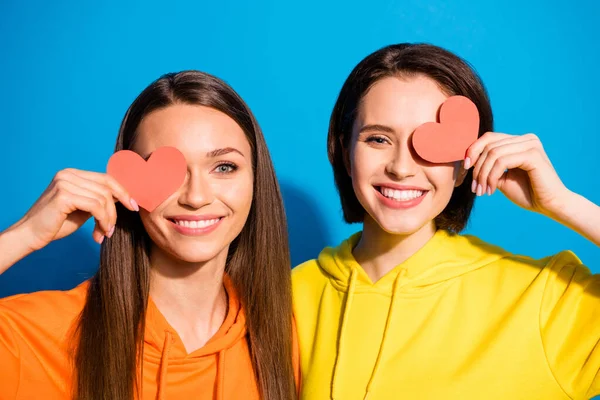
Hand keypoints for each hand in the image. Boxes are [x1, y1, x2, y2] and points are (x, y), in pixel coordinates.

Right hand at [15, 168, 137, 250]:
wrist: (30, 235)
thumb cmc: (56, 223)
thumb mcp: (83, 208)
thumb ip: (98, 200)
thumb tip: (125, 198)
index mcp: (73, 174)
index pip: (106, 178)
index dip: (123, 192)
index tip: (134, 206)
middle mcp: (68, 174)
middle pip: (107, 188)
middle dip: (116, 209)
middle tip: (115, 227)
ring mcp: (65, 183)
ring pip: (103, 199)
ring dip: (108, 220)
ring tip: (104, 233)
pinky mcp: (63, 196)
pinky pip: (95, 206)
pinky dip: (103, 220)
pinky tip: (100, 233)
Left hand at [464, 132, 569, 215]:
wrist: (549, 206)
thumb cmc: (527, 193)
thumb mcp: (501, 178)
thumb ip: (488, 167)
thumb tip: (467, 161)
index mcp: (519, 141)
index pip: (488, 138)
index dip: (472, 151)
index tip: (464, 170)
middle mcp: (526, 138)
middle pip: (489, 145)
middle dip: (476, 168)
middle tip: (474, 188)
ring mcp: (530, 144)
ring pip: (493, 153)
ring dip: (482, 174)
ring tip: (481, 191)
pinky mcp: (533, 154)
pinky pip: (502, 161)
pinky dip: (491, 176)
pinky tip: (491, 190)